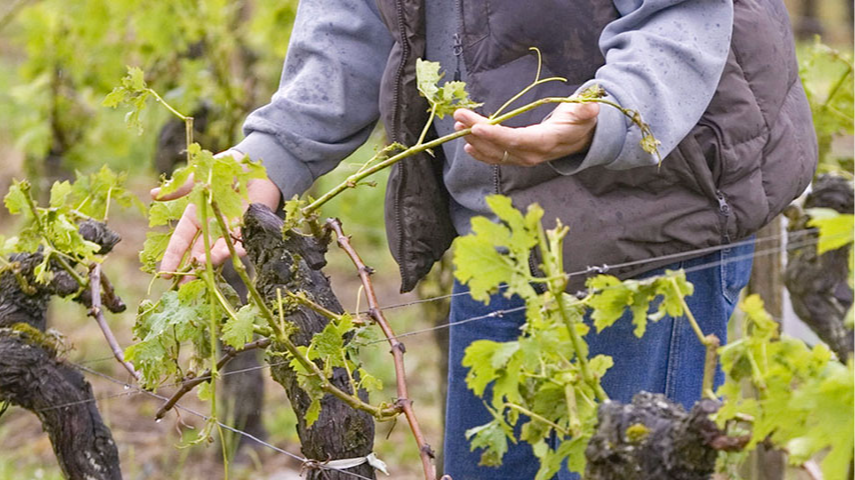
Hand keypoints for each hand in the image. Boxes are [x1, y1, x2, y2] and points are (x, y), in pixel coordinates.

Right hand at [151, 149, 280, 279]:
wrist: (255, 165)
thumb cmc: (224, 168)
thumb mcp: (200, 176)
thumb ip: (180, 187)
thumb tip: (154, 193)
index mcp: (195, 216)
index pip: (181, 240)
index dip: (173, 256)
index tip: (165, 272)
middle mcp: (211, 227)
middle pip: (198, 252)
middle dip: (190, 269)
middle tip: (183, 285)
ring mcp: (230, 230)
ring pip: (218, 251)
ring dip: (211, 262)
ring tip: (204, 271)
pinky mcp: (249, 229)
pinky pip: (242, 243)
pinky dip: (237, 251)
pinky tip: (232, 255)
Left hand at [453, 102, 598, 165]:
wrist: (582, 139)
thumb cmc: (580, 122)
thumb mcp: (585, 114)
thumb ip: (585, 111)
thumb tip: (590, 107)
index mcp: (546, 142)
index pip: (517, 140)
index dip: (496, 136)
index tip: (477, 127)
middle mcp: (532, 154)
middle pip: (500, 146)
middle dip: (477, 133)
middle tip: (459, 118)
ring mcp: (523, 158)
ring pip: (495, 152)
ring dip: (475, 141)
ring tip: (458, 126)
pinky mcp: (518, 157)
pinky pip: (497, 157)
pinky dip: (481, 152)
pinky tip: (468, 144)